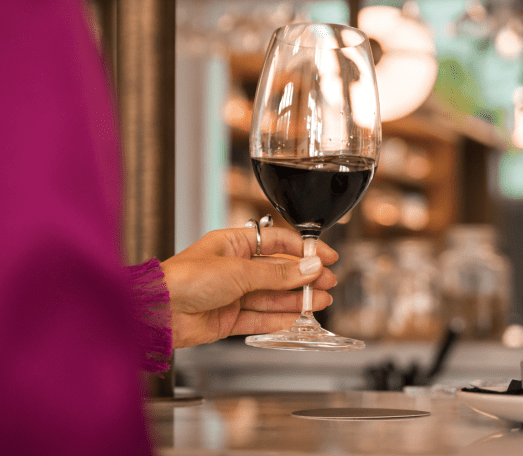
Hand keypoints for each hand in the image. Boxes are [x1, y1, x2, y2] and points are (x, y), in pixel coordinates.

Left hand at [160, 227, 337, 347]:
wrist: (157, 312)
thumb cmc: (185, 279)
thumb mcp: (240, 271)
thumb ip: (278, 273)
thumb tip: (309, 267)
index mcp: (234, 244)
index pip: (278, 242)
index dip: (303, 249)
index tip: (324, 256)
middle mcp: (235, 267)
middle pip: (278, 271)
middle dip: (304, 277)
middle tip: (327, 282)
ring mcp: (232, 293)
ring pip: (272, 296)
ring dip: (297, 299)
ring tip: (321, 301)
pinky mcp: (228, 318)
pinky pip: (259, 318)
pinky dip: (279, 318)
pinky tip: (296, 317)